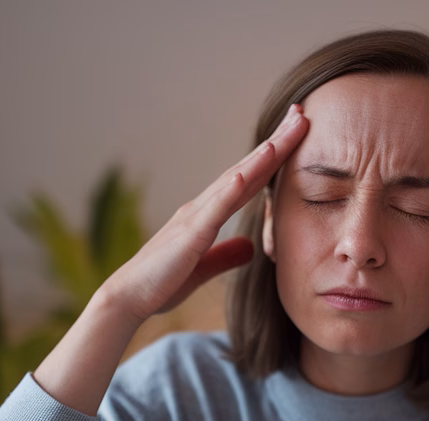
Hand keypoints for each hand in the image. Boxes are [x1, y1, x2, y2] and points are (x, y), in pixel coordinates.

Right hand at [99, 104, 308, 323]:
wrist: (128, 298)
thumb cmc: (161, 283)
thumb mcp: (203, 268)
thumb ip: (226, 255)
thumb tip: (250, 246)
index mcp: (208, 215)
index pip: (249, 180)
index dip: (273, 157)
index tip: (297, 132)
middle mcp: (202, 208)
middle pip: (246, 170)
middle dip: (275, 142)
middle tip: (301, 114)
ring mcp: (194, 218)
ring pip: (232, 181)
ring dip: (258, 158)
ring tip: (282, 136)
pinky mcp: (188, 235)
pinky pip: (212, 210)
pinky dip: (229, 190)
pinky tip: (246, 174)